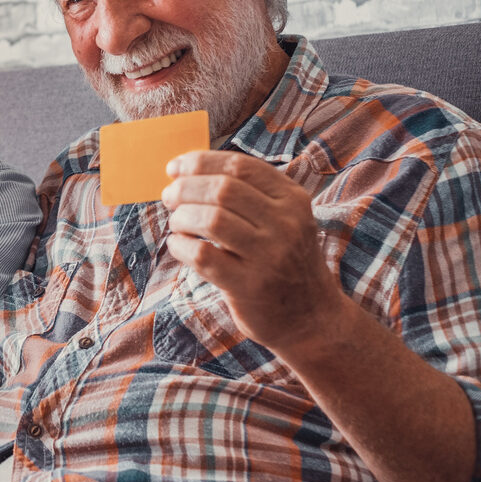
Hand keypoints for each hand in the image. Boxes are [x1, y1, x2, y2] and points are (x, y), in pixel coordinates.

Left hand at [161, 150, 342, 350]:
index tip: (174, 168)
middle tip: (169, 197)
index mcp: (292, 199)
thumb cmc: (282, 260)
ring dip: (182, 217)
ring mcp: (270, 256)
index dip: (199, 162)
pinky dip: (181, 246)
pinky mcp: (250, 286)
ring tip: (177, 224)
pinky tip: (179, 245)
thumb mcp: (282, 219)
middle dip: (185, 189)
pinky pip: (203, 255)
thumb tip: (184, 170)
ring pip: (211, 220)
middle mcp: (286, 224)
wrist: (311, 319)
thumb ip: (245, 193)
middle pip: (222, 189)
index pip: (239, 166)